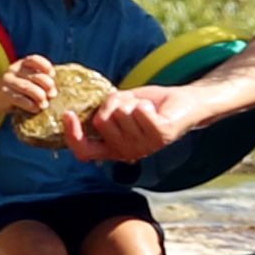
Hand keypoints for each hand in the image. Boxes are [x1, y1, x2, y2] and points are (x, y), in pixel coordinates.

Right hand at [0, 56, 56, 134]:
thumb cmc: (14, 90)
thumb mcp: (25, 81)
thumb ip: (37, 82)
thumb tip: (53, 92)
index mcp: (21, 64)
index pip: (34, 59)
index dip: (45, 66)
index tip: (52, 74)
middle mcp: (14, 70)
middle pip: (34, 76)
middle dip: (47, 85)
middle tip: (52, 94)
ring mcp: (7, 81)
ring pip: (27, 87)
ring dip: (40, 96)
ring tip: (45, 104)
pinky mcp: (4, 94)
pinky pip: (19, 98)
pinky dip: (30, 104)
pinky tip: (36, 108)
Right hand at [69, 83, 192, 163]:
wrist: (185, 102)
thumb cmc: (150, 105)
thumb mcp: (118, 106)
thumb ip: (101, 112)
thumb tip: (78, 114)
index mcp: (113, 148)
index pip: (84, 151)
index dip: (72, 135)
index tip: (68, 114)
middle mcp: (126, 152)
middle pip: (101, 121)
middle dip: (113, 104)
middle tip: (131, 105)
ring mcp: (144, 147)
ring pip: (120, 113)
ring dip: (131, 102)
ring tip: (146, 108)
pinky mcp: (160, 137)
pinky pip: (139, 112)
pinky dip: (144, 104)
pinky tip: (155, 110)